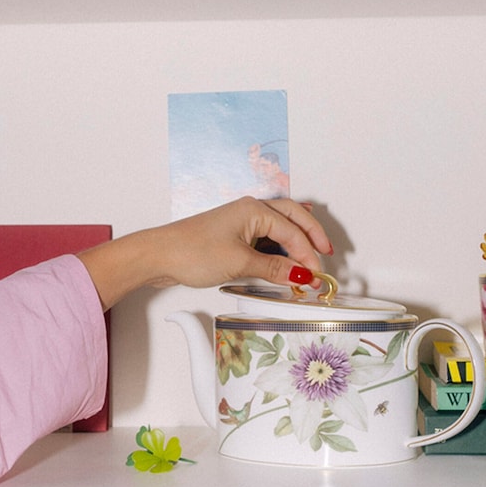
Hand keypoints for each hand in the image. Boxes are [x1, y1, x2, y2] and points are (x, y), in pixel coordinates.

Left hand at [78, 197, 332, 308]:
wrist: (158, 256)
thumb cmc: (192, 253)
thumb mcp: (240, 263)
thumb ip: (274, 269)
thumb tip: (301, 275)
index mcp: (255, 210)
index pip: (293, 231)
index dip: (308, 254)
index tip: (316, 276)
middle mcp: (250, 210)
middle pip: (292, 218)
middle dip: (311, 236)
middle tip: (327, 253)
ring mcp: (240, 222)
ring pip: (278, 227)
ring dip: (295, 242)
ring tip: (309, 258)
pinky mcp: (231, 235)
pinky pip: (264, 238)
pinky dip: (278, 249)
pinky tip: (283, 259)